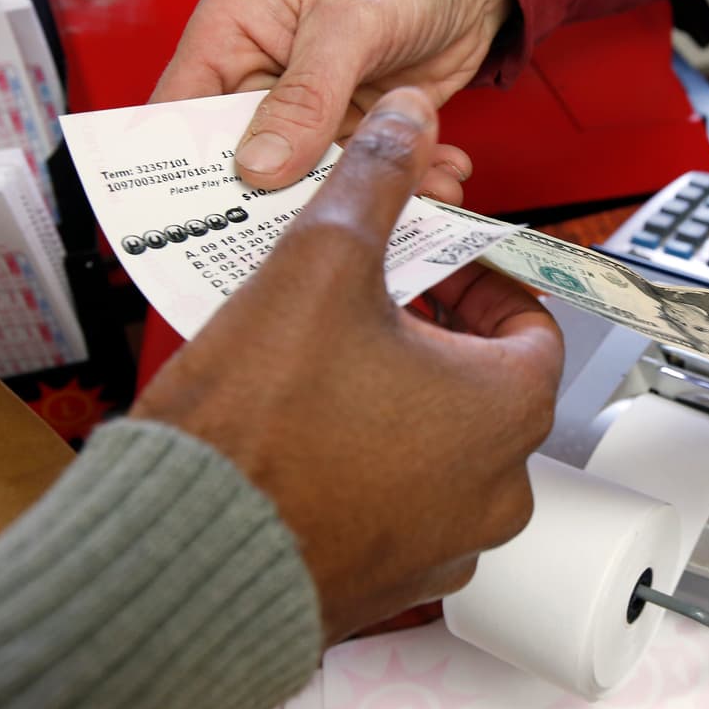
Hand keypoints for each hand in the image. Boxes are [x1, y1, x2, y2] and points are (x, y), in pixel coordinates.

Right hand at [129, 87, 563, 644]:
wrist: (181, 558)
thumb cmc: (258, 433)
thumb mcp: (320, 268)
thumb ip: (373, 184)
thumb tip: (403, 128)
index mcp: (505, 410)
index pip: (527, 321)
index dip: (475, 278)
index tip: (432, 263)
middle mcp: (494, 489)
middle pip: (485, 381)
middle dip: (433, 332)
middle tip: (374, 301)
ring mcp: (446, 543)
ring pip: (443, 445)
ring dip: (403, 398)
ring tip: (334, 362)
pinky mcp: (392, 580)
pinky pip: (402, 503)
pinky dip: (373, 463)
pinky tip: (312, 435)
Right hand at [150, 0, 512, 203]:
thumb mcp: (351, 22)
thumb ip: (306, 94)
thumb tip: (259, 166)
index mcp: (229, 38)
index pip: (178, 115)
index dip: (178, 173)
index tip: (200, 225)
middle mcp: (258, 83)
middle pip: (240, 168)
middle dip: (282, 202)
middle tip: (323, 229)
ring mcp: (305, 118)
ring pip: (308, 185)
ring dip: (359, 198)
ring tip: (410, 197)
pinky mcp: (349, 139)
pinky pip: (360, 181)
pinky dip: (401, 189)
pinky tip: (435, 181)